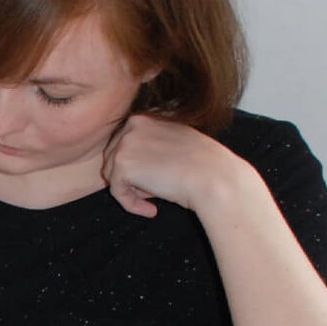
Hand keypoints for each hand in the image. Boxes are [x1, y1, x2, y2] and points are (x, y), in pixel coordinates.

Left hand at [101, 115, 245, 218]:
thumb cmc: (203, 164)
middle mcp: (133, 123)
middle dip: (130, 178)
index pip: (126, 144)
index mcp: (147, 116)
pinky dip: (131, 204)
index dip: (137, 166)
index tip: (153, 180)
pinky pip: (116, 191)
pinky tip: (152, 210)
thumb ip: (151, 147)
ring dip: (131, 191)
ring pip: (113, 174)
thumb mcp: (175, 142)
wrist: (214, 177)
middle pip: (114, 158)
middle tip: (151, 192)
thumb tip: (132, 167)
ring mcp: (125, 142)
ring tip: (154, 199)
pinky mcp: (122, 164)